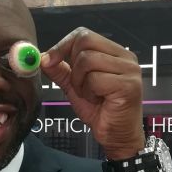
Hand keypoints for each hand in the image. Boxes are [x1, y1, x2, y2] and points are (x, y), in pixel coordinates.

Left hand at [40, 27, 144, 158]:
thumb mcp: (75, 87)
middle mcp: (126, 57)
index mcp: (115, 52)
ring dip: (80, 82)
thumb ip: (61, 71)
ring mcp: (129, 70)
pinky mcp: (128, 85)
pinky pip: (95, 79)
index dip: (63, 45)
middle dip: (73, 65)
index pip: (84, 34)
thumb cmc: (101, 112)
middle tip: (78, 85)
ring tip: (90, 95)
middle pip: (85, 41)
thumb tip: (42, 57)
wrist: (117, 137)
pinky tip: (98, 101)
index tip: (49, 60)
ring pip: (87, 60)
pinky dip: (89, 92)